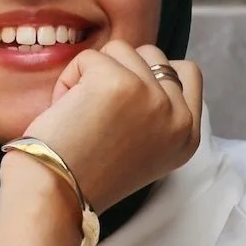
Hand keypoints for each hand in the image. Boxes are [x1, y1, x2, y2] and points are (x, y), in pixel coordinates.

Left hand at [23, 41, 203, 212]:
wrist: (56, 194)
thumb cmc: (87, 175)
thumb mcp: (145, 150)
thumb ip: (158, 113)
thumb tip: (149, 68)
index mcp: (189, 136)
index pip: (187, 73)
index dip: (152, 74)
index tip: (125, 98)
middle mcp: (178, 117)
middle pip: (152, 55)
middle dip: (121, 70)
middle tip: (100, 113)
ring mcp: (152, 96)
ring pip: (121, 50)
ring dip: (94, 73)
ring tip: (82, 113)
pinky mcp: (118, 82)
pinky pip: (89, 57)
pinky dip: (69, 79)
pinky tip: (66, 112)